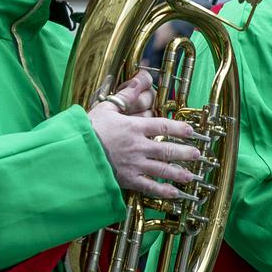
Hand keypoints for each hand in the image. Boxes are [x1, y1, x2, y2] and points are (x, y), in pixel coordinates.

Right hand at [89, 76, 199, 199]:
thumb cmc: (87, 129)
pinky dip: (163, 191)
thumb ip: (126, 96)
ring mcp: (134, 165)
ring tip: (191, 176)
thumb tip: (141, 78)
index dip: (180, 129)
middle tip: (198, 154)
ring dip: (179, 173)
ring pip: (162, 170)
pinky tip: (174, 193)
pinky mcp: (127, 180)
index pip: (163, 127)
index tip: (191, 131)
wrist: (73, 153)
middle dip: (185, 153)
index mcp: (134, 128)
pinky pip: (149, 187)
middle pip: (168, 150)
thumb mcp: (106, 107)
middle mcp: (138, 147)